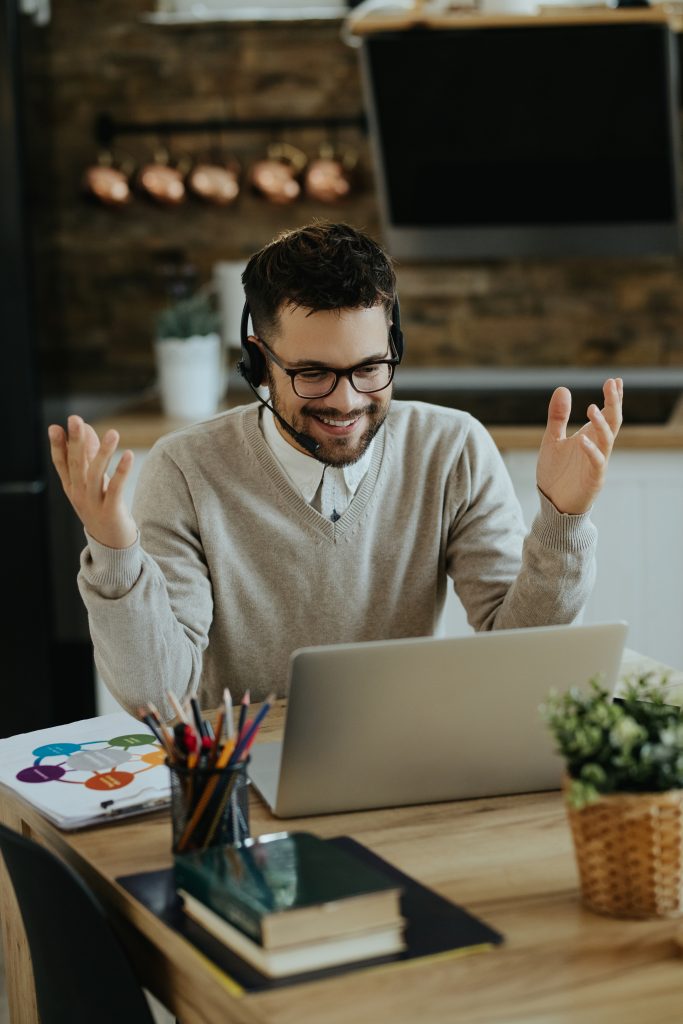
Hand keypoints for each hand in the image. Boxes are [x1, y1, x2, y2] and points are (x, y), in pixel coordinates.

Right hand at [47, 415, 137, 548]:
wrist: (112, 545)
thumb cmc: (102, 507)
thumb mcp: (93, 482)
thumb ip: (89, 457)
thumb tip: (88, 429)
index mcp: (72, 487)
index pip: (61, 463)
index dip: (58, 446)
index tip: (55, 427)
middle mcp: (79, 494)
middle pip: (76, 464)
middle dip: (75, 441)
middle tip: (75, 419)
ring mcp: (93, 503)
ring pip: (95, 474)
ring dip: (103, 452)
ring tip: (113, 433)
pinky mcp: (111, 511)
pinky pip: (116, 488)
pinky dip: (122, 471)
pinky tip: (128, 455)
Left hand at [536, 378, 622, 514]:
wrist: (552, 503)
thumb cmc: (555, 473)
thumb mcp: (552, 440)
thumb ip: (558, 417)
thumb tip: (563, 388)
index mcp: (590, 437)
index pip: (607, 414)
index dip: (612, 398)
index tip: (613, 380)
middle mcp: (597, 448)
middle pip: (613, 423)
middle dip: (614, 404)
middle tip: (612, 385)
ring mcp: (597, 464)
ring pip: (607, 441)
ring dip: (601, 425)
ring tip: (592, 408)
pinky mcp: (593, 480)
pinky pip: (596, 463)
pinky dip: (591, 451)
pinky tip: (582, 440)